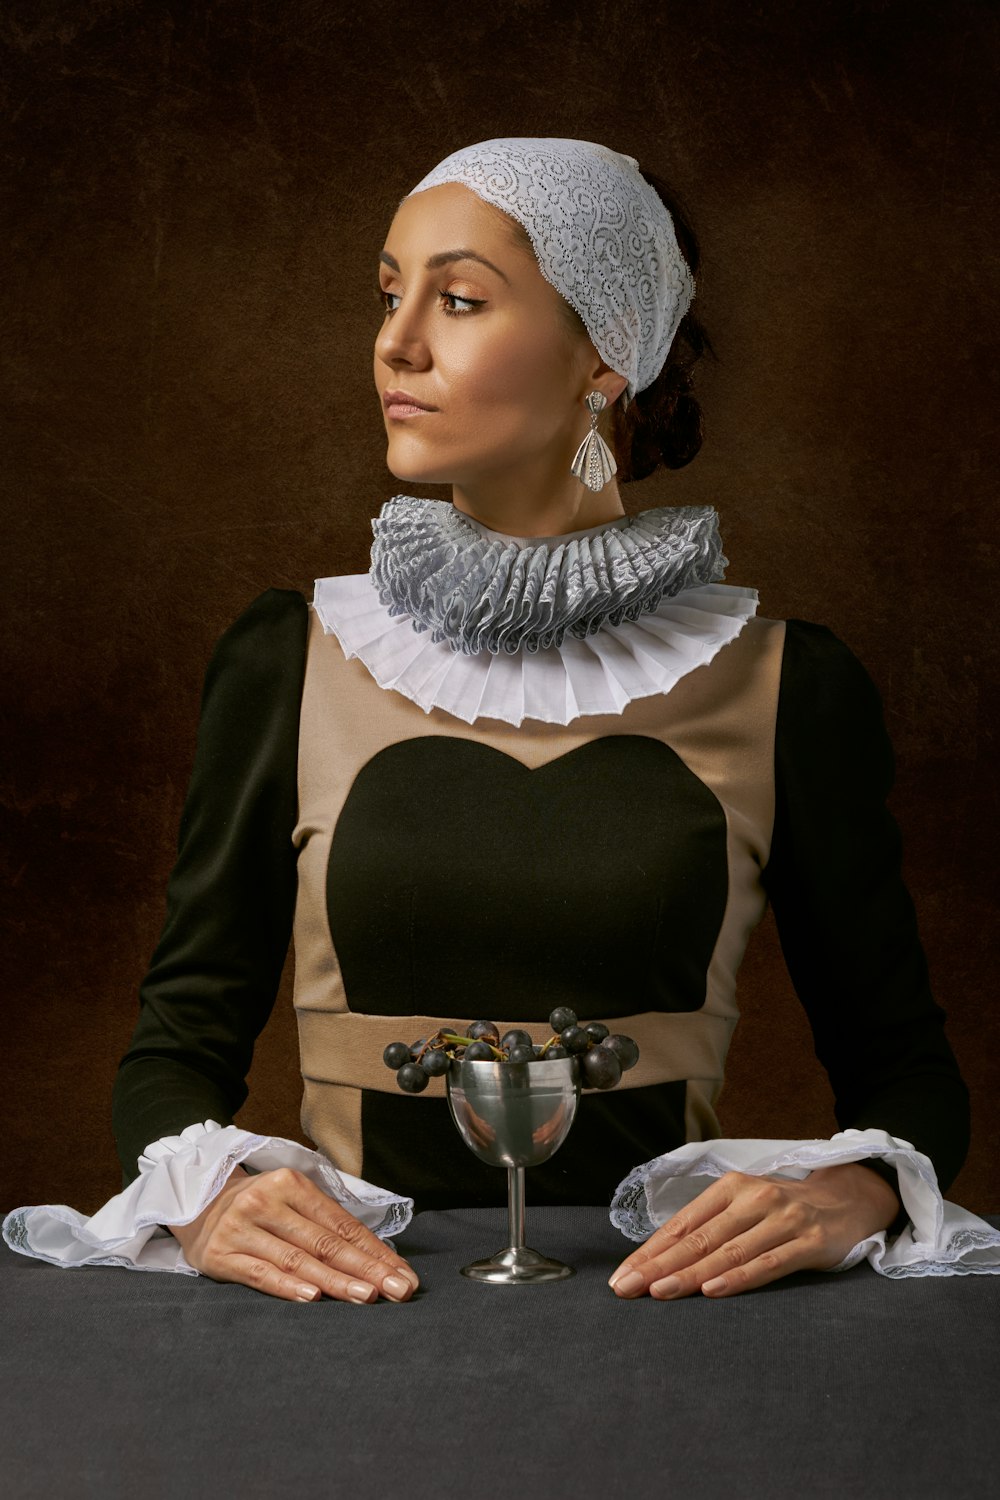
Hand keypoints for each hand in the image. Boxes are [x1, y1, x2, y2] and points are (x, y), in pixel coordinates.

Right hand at [168, 1164, 419, 1304]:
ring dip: (335, 1280)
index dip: (375, 1251)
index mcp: (290, 1183)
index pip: (341, 1223)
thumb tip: (377, 1257)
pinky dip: (287, 1286)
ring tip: (366, 1296)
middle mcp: (265, 1201)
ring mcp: (241, 1228)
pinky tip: (313, 1297)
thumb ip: (325, 1223)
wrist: (192, 1202)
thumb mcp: (289, 1199)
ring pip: (296, 1259)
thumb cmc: (256, 1206)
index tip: (403, 1274)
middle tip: (398, 1290)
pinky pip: (259, 1273)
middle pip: (324, 1242)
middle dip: (367, 1269)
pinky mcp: (219, 1255)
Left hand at [608, 1162, 900, 1300]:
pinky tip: (714, 1290)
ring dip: (690, 1274)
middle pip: (699, 1238)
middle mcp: (754, 1199)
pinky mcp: (808, 1243)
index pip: (683, 1223)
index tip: (622, 1276)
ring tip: (659, 1292)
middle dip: (659, 1265)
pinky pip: (768, 1263)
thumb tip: (660, 1259)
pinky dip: (739, 1277)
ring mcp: (783, 1220)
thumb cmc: (784, 1210)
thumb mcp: (745, 1207)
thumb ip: (711, 1227)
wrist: (848, 1200)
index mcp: (731, 1187)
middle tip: (627, 1288)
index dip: (650, 1251)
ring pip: (728, 1251)